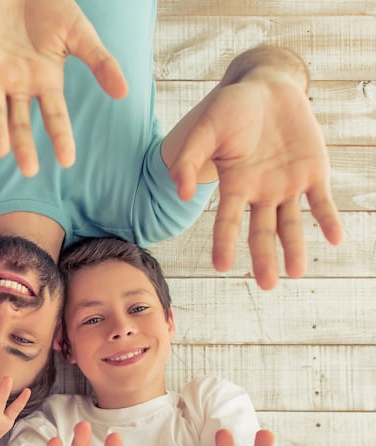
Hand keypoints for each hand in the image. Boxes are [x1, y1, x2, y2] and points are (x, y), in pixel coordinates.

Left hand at [0, 0, 126, 175]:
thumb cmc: (50, 7)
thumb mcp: (80, 34)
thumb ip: (100, 63)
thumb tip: (124, 93)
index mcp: (44, 81)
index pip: (54, 115)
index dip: (60, 137)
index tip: (67, 160)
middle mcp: (18, 83)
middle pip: (21, 120)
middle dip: (24, 144)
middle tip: (29, 169)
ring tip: (1, 150)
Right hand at [169, 77, 341, 289]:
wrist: (268, 87)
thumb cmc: (230, 108)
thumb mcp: (204, 129)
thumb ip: (189, 159)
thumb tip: (182, 193)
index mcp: (233, 186)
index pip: (226, 221)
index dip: (224, 243)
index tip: (221, 266)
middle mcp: (260, 192)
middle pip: (261, 232)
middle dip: (264, 258)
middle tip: (267, 285)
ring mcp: (287, 184)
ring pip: (292, 223)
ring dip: (295, 247)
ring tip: (296, 271)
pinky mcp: (313, 172)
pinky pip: (322, 201)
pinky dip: (329, 219)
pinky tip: (336, 238)